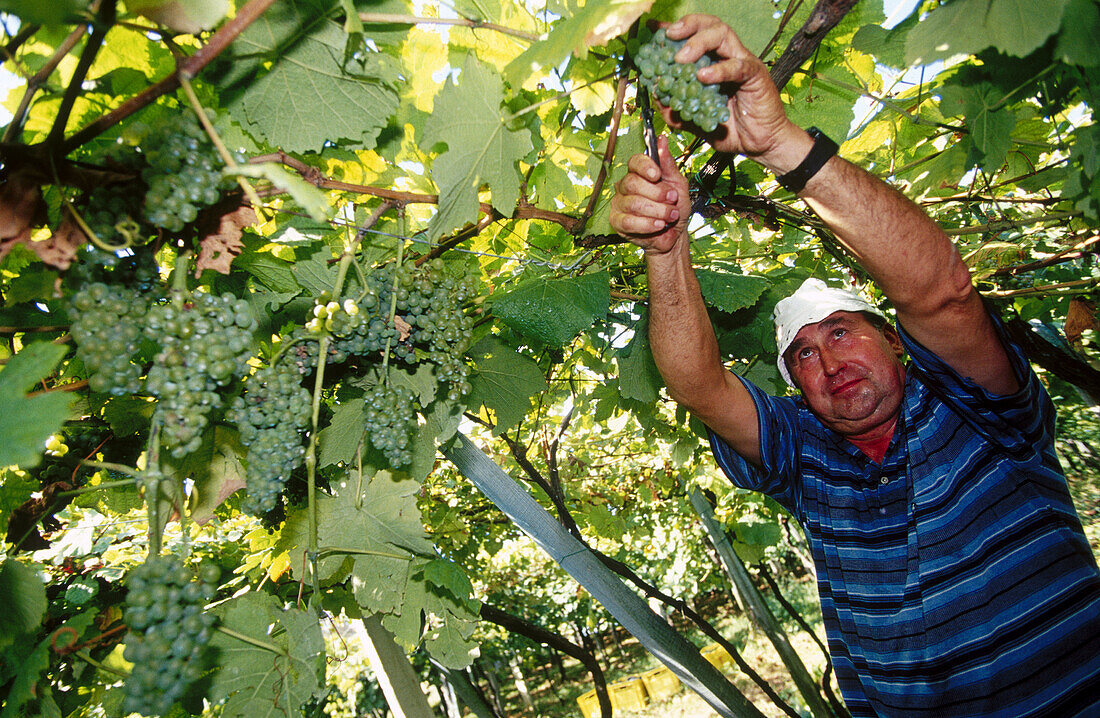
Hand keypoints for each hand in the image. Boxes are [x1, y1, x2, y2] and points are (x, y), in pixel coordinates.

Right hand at [609, 135, 690, 254]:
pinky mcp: (617, 222)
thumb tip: (662, 140)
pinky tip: (659, 225)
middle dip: (656, 193)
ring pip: (633, 203)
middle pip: (632, 183)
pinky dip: (648, 224)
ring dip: (657, 211)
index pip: (634, 162)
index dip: (645, 167)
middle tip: (672, 199)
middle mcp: (625, 186)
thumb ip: (668, 164)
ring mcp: (619, 204)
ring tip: (670, 215)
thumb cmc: (675, 207)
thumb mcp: (678, 183)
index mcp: (639, 174)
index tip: (657, 175)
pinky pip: (629, 222)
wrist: (675, 234)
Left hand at [659, 14, 806, 171]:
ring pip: (722, 34)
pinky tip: (703, 76)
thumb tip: (656, 98)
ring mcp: (743, 62)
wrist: (759, 144)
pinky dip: (719, 69)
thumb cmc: (731, 130)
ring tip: (680, 59)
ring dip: (698, 42)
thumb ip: (676, 110)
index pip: (693, 35)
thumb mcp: (696, 121)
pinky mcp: (755, 75)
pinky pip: (738, 65)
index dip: (672, 29)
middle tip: (667, 35)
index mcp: (713, 62)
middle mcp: (728, 56)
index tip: (652, 28)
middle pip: (709, 24)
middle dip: (686, 25)